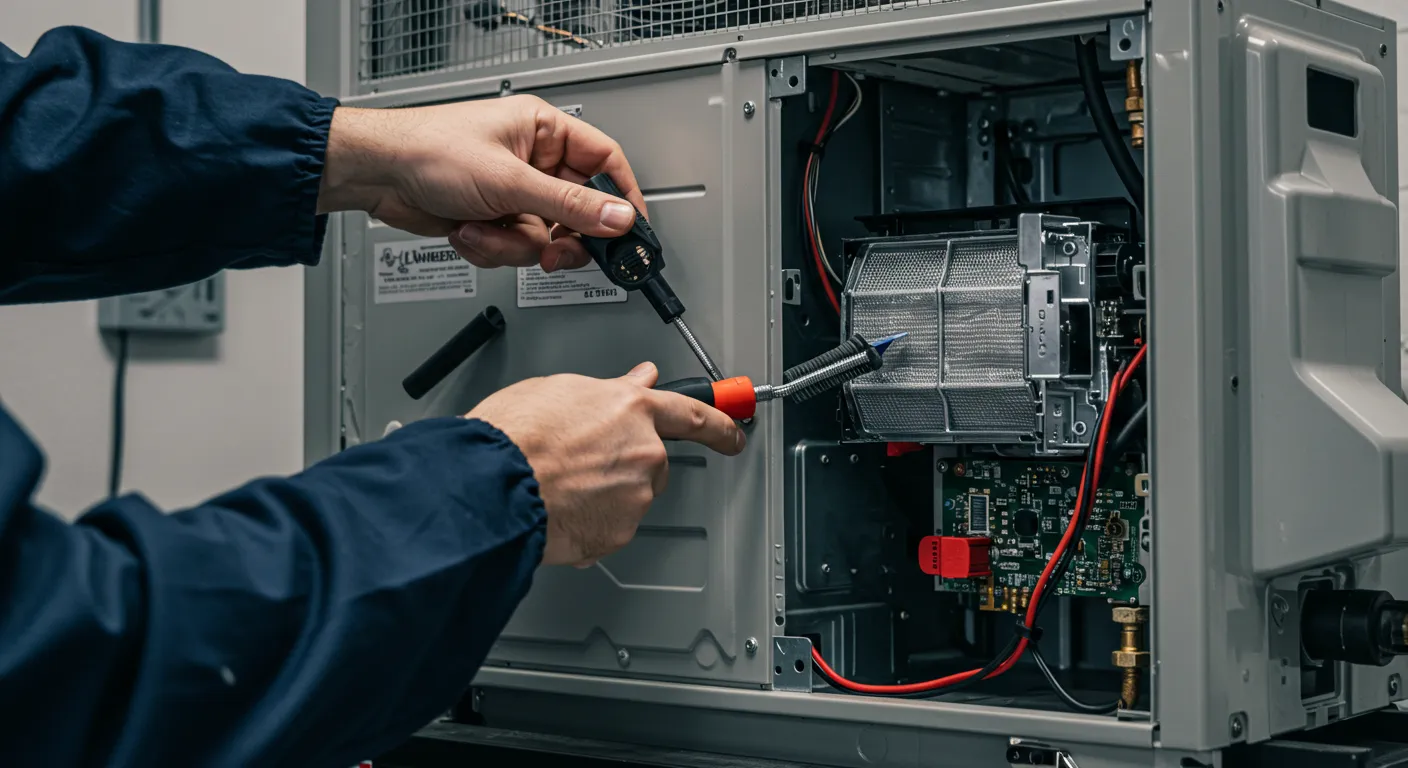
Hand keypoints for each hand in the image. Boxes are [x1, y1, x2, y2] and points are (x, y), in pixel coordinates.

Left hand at [317, 96, 646, 271]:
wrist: (377, 175)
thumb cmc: (429, 150)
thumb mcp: (510, 181)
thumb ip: (569, 206)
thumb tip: (617, 218)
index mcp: (545, 132)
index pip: (605, 163)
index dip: (622, 198)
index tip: (630, 231)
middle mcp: (535, 162)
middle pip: (579, 212)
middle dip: (559, 237)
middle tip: (553, 252)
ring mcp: (515, 194)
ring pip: (545, 239)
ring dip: (512, 245)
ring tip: (484, 229)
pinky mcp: (496, 219)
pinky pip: (516, 249)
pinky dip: (492, 249)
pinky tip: (467, 231)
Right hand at [467, 363, 744, 566]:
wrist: (489, 485)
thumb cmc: (513, 435)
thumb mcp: (558, 389)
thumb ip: (607, 390)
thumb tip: (634, 381)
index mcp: (632, 409)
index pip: (692, 414)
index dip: (719, 424)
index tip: (734, 433)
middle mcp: (643, 452)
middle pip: (652, 463)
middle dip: (624, 465)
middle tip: (578, 464)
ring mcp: (634, 496)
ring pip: (628, 498)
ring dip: (602, 495)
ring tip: (556, 484)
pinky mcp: (617, 534)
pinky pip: (607, 528)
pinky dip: (587, 523)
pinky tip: (556, 508)